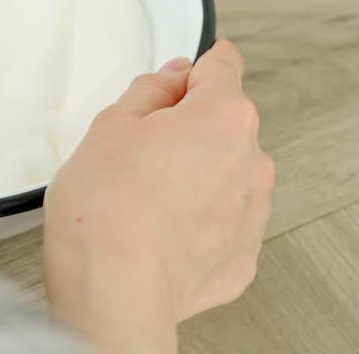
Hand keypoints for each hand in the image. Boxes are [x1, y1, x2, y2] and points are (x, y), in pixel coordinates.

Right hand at [43, 40, 273, 353]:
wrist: (113, 291)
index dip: (194, 67)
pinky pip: (221, 223)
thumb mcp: (110, 125)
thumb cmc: (106, 212)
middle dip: (187, 129)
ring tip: (145, 197)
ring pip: (224, 174)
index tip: (186, 73)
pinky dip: (196, 223)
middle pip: (222, 124)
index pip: (222, 66)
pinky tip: (159, 230)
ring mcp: (251, 212)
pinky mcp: (241, 256)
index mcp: (223, 116)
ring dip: (195, 177)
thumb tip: (171, 80)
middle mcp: (251, 161)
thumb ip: (151, 90)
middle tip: (138, 149)